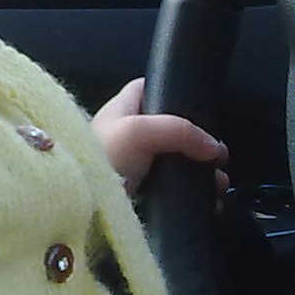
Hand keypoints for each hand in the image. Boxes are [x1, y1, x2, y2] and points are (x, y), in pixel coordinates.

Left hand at [92, 79, 226, 194]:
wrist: (76, 206)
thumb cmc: (100, 158)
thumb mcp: (139, 132)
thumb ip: (180, 131)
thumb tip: (213, 148)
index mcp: (120, 110)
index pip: (146, 88)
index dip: (170, 89)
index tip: (198, 104)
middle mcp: (124, 134)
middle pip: (167, 129)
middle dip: (196, 142)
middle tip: (217, 156)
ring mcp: (130, 165)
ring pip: (172, 162)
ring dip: (197, 171)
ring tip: (217, 183)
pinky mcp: (135, 194)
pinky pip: (168, 189)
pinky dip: (187, 193)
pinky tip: (205, 201)